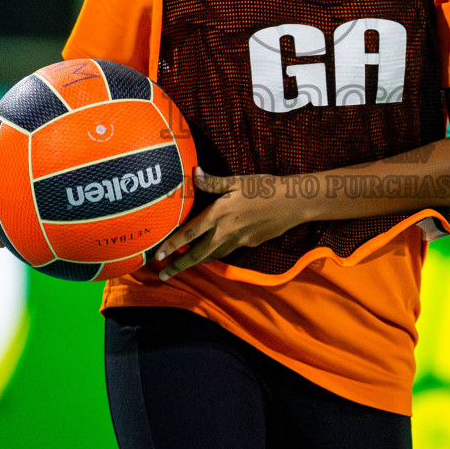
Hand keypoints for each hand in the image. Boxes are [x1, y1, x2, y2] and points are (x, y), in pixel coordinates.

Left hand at [152, 168, 301, 279]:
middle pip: (196, 255)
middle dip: (179, 266)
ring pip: (211, 257)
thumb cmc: (264, 188)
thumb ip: (213, 182)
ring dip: (195, 263)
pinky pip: (225, 253)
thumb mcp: (237, 181)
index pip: (189, 235)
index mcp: (218, 215)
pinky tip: (210, 254)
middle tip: (163, 275)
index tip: (157, 256)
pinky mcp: (248, 244)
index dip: (171, 246)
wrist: (292, 204)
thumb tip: (194, 173)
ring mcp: (237, 241)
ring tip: (182, 267)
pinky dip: (213, 256)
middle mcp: (224, 233)